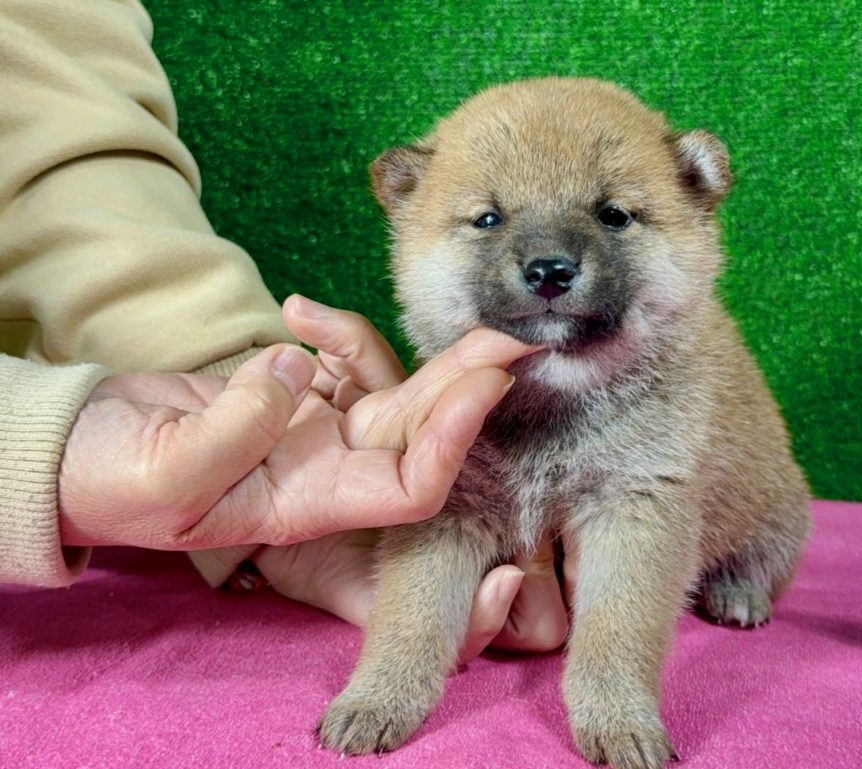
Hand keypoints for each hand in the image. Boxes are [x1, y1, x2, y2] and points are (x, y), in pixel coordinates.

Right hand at [58, 330, 533, 548]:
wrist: (82, 450)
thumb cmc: (109, 480)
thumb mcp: (162, 471)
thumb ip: (233, 431)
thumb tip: (295, 374)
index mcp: (308, 505)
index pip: (409, 488)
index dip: (451, 442)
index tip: (485, 385)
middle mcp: (328, 472)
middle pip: (422, 433)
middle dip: (470, 386)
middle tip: (517, 336)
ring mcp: (318, 432)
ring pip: (397, 394)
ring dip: (431, 355)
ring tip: (477, 316)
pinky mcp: (298, 395)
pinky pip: (340, 361)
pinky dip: (332, 332)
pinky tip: (295, 310)